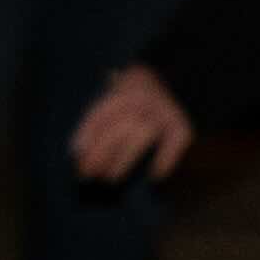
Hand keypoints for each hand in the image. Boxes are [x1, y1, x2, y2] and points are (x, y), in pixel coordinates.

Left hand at [68, 67, 194, 185]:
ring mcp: (166, 110)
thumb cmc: (128, 98)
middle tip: (87, 173)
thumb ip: (97, 119)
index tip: (76, 153)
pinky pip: (176, 142)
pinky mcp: (183, 125)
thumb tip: (78, 152)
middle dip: (101, 151)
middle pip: (121, 125)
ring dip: (124, 158)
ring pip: (143, 134)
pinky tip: (153, 177)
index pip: (103, 111)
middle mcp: (146, 96)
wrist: (167, 81)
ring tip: (109, 178)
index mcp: (123, 87)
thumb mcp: (110, 95)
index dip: (88, 133)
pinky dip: (166, 159)